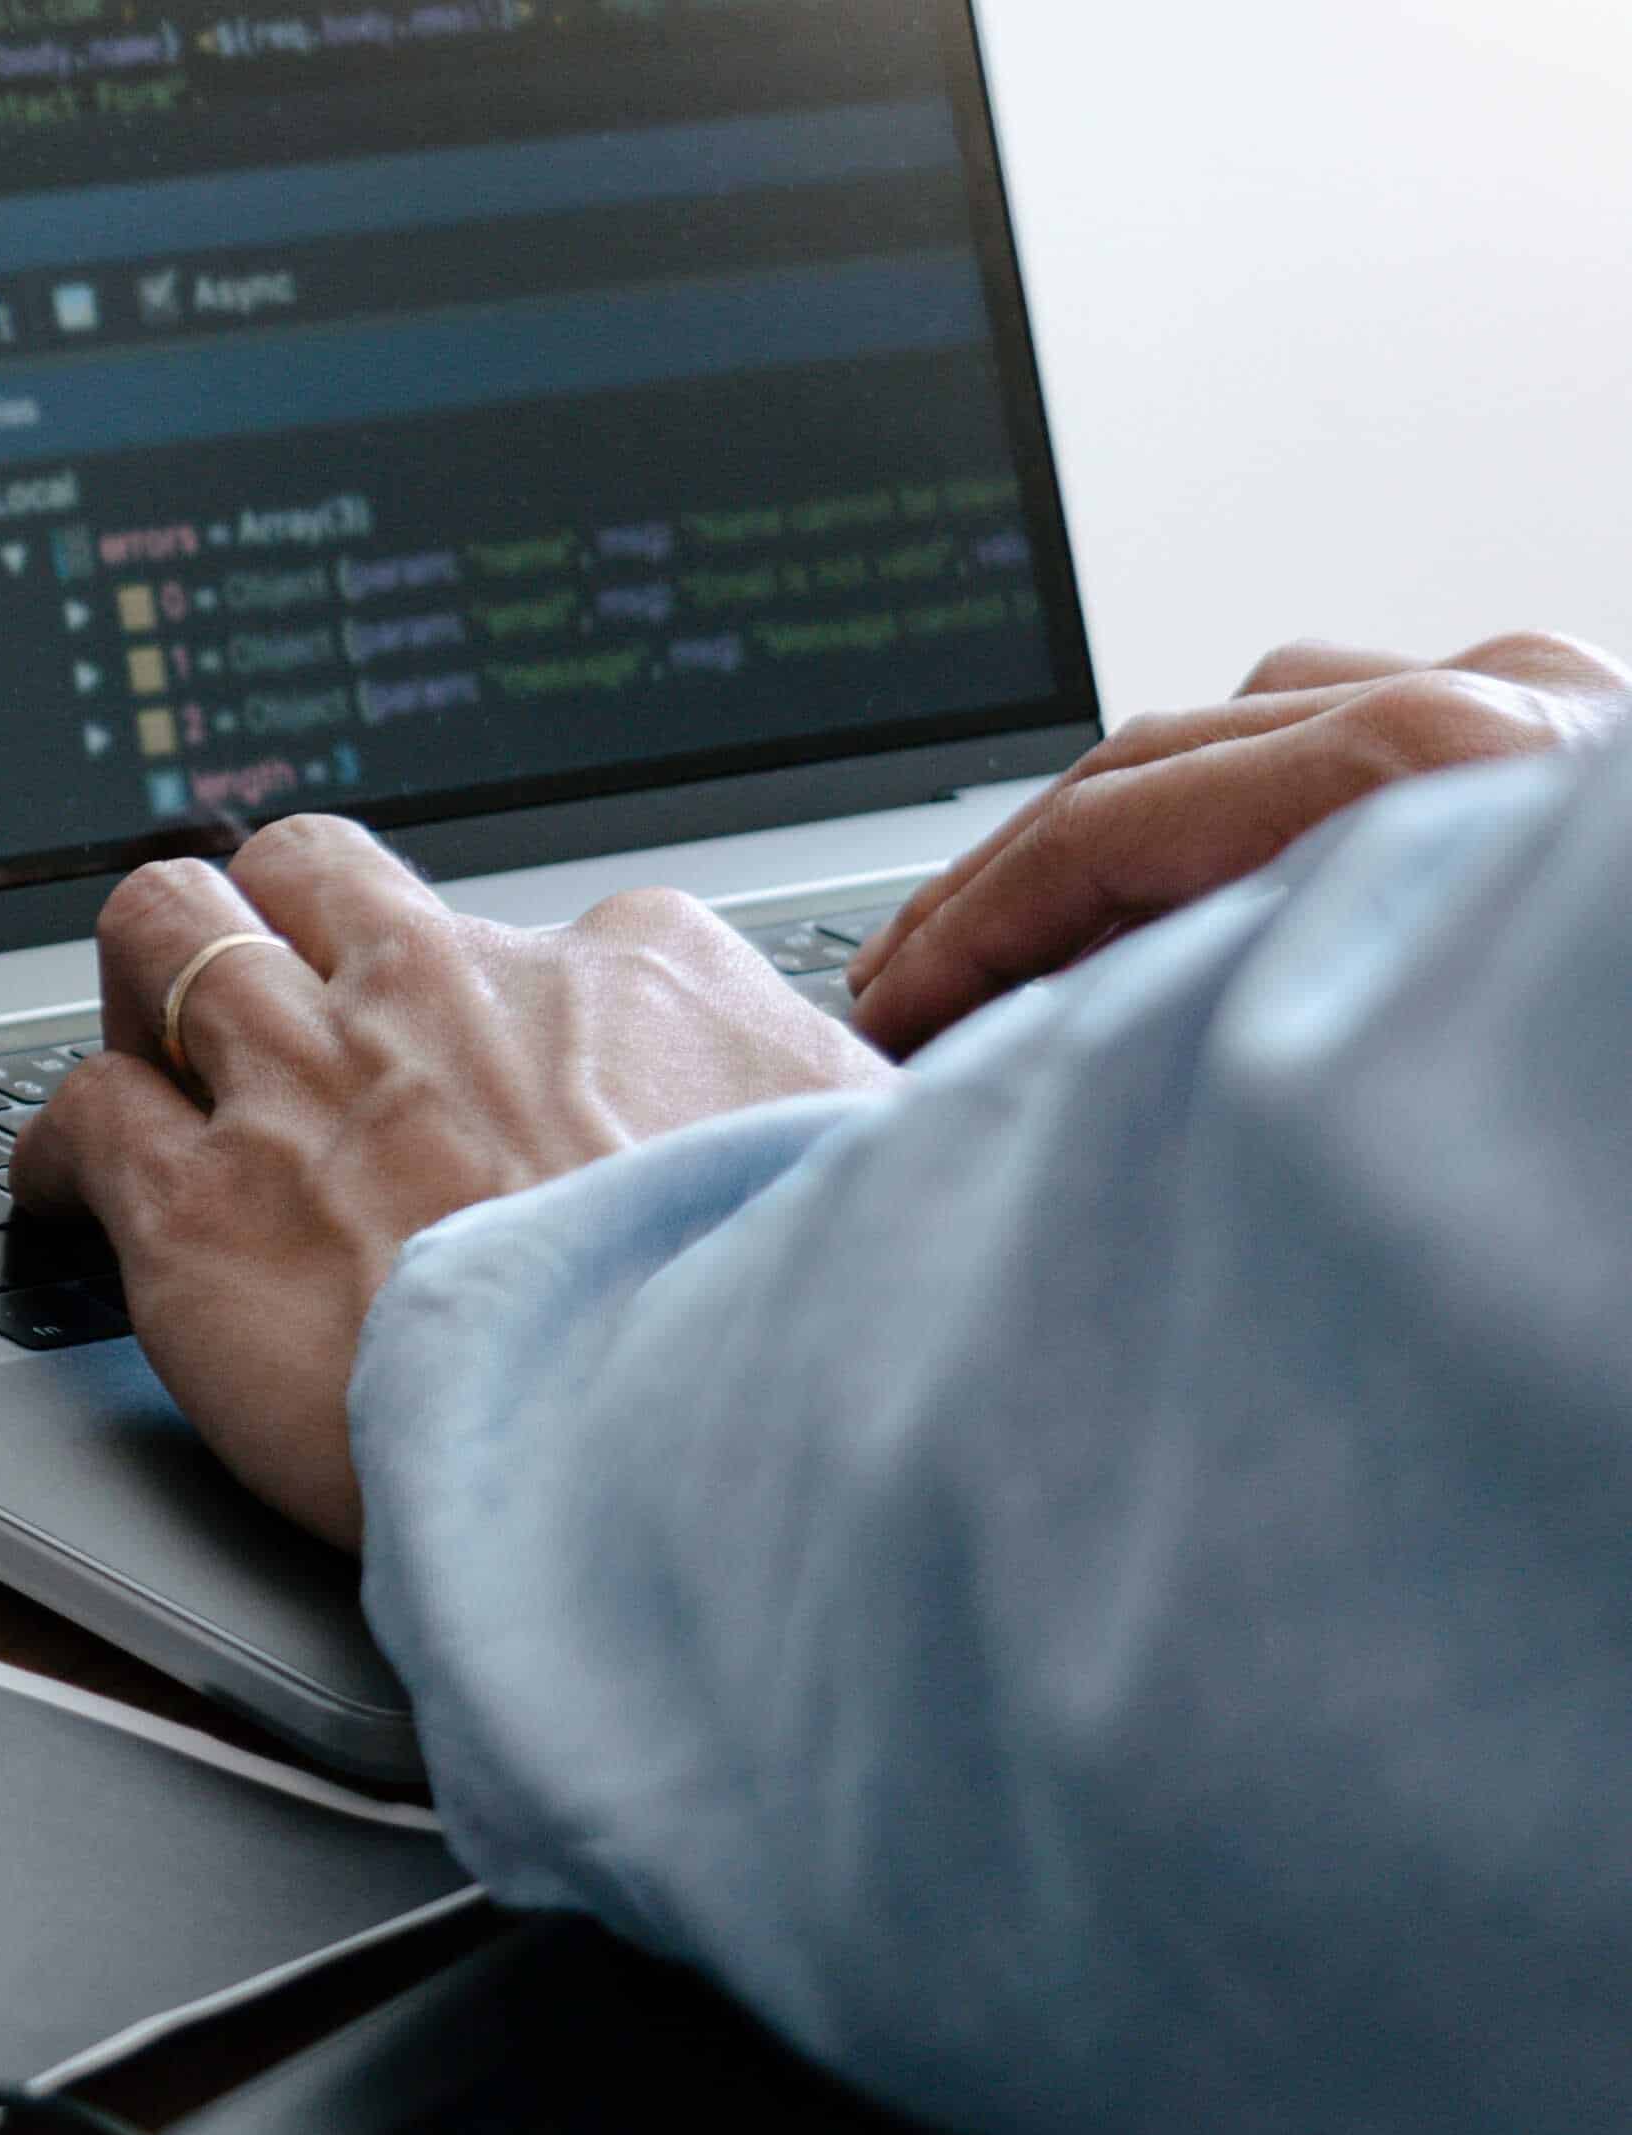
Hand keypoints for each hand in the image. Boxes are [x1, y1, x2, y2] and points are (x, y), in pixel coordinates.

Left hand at [13, 815, 897, 1548]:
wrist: (681, 1450)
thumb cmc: (786, 1332)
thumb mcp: (870, 1172)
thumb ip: (821, 1109)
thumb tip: (839, 1113)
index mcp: (626, 972)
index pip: (530, 929)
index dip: (486, 1004)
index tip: (478, 1067)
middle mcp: (445, 993)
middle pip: (306, 868)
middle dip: (275, 918)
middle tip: (269, 999)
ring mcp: (309, 1084)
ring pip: (161, 930)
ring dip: (145, 986)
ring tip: (146, 1055)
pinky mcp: (202, 1204)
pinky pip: (78, 1111)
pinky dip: (60, 1149)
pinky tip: (69, 1194)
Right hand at [846, 629, 1631, 1056]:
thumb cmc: (1606, 1105)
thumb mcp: (1416, 1057)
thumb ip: (1223, 1038)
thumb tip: (1060, 1079)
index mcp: (1447, 782)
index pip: (1121, 823)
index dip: (970, 924)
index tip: (886, 1020)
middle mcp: (1510, 721)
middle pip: (1168, 753)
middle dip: (1016, 880)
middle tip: (915, 995)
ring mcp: (1563, 723)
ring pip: (1271, 718)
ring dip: (1135, 830)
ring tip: (1055, 946)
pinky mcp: (1597, 765)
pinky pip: (1389, 732)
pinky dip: (1270, 809)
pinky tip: (1241, 900)